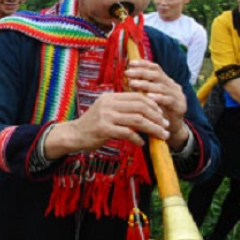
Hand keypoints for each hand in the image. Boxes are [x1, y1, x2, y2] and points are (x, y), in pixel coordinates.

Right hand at [45, 92, 168, 159]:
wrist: (73, 135)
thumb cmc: (92, 125)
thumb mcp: (106, 111)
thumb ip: (122, 109)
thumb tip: (146, 112)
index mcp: (110, 97)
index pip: (138, 97)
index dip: (153, 105)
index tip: (161, 114)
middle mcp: (108, 104)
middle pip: (141, 107)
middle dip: (157, 117)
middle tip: (166, 126)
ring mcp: (106, 116)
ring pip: (138, 120)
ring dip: (153, 129)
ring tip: (162, 135)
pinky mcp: (104, 129)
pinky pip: (127, 133)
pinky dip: (137, 139)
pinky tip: (141, 143)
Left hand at [126, 60, 187, 148]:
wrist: (171, 130)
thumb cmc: (156, 112)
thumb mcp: (149, 97)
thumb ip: (142, 88)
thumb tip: (127, 77)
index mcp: (166, 82)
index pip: (156, 68)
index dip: (144, 64)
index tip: (130, 63)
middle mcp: (173, 86)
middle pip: (157, 75)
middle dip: (141, 73)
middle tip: (127, 73)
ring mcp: (178, 96)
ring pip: (161, 87)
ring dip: (146, 85)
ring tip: (132, 84)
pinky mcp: (180, 107)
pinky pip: (168, 100)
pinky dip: (158, 98)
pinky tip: (148, 97)